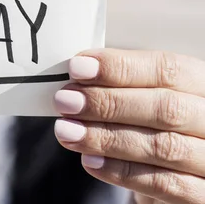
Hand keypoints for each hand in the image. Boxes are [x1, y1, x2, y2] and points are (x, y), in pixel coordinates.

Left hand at [54, 49, 204, 203]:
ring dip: (106, 138)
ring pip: (162, 146)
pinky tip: (90, 161)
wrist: (184, 169)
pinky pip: (164, 184)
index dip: (120, 67)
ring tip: (67, 131)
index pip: (166, 68)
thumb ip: (127, 81)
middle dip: (108, 102)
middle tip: (66, 100)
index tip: (78, 66)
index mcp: (202, 81)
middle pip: (165, 107)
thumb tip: (80, 71)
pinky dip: (122, 172)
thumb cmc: (160, 120)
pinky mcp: (204, 195)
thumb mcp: (152, 92)